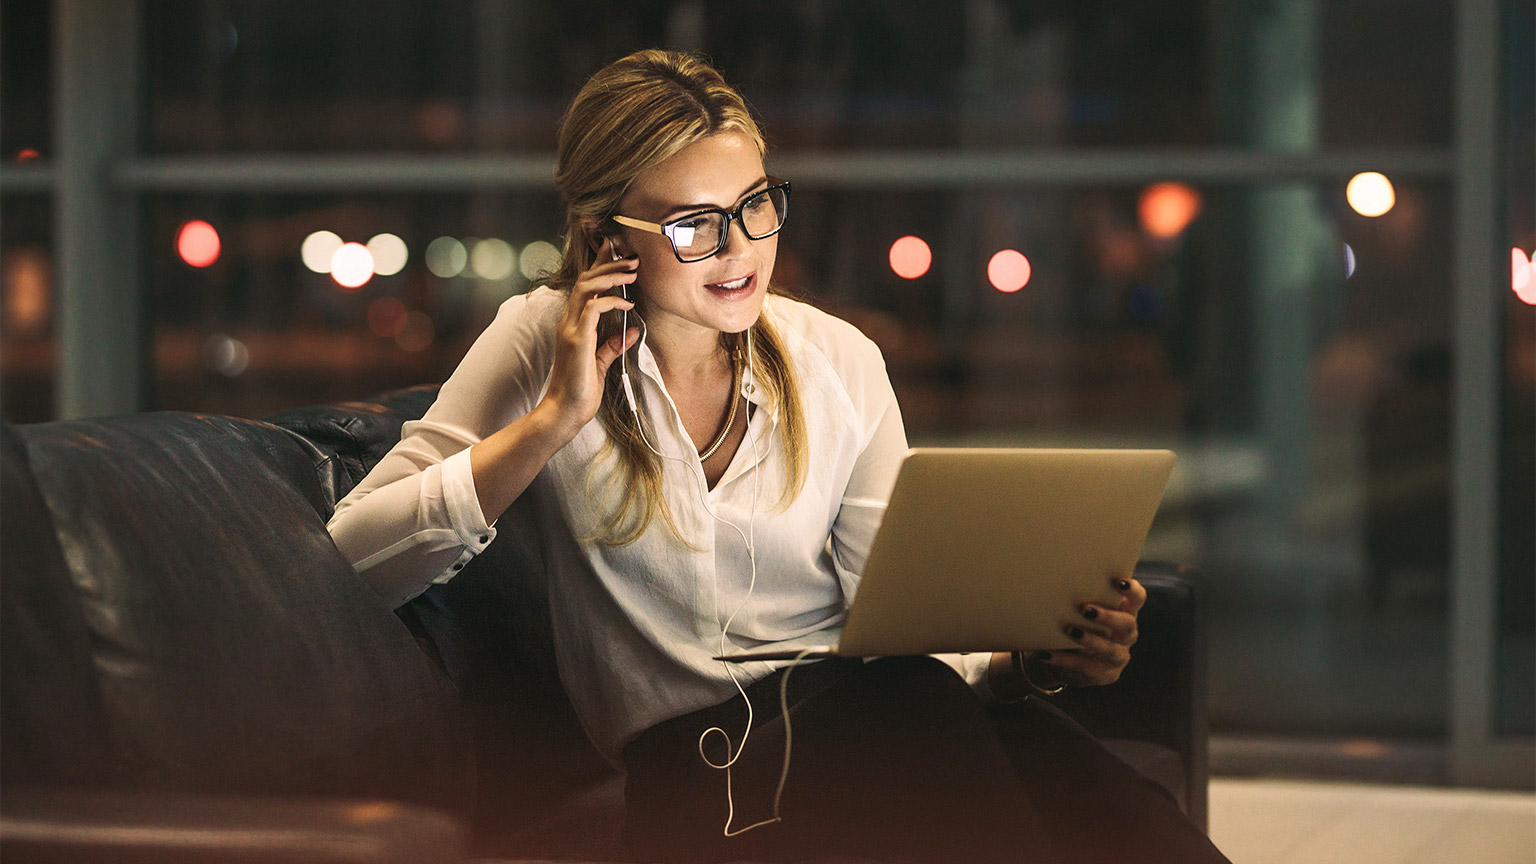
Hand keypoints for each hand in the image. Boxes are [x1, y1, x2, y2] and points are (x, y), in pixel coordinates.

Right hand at [540, 238, 640, 433]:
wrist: (564, 413)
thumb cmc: (581, 392)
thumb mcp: (602, 364)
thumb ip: (613, 346)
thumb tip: (632, 331)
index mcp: (573, 325)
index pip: (585, 286)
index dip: (599, 265)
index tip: (614, 248)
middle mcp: (568, 322)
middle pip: (585, 279)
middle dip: (608, 263)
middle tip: (632, 257)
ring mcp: (570, 329)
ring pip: (587, 287)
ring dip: (611, 275)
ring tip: (633, 271)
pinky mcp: (576, 339)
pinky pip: (593, 307)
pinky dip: (611, 300)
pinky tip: (628, 303)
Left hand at [1037, 575, 1144, 687]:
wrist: (1061, 659)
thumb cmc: (1073, 623)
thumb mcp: (1079, 611)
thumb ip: (1080, 597)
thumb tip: (1057, 580)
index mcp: (1125, 613)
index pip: (1137, 599)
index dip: (1132, 591)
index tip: (1119, 582)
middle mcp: (1127, 635)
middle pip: (1127, 624)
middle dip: (1108, 617)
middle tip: (1086, 609)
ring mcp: (1118, 657)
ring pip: (1111, 649)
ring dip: (1090, 639)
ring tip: (1070, 631)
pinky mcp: (1104, 675)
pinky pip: (1085, 667)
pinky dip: (1064, 659)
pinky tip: (1046, 654)